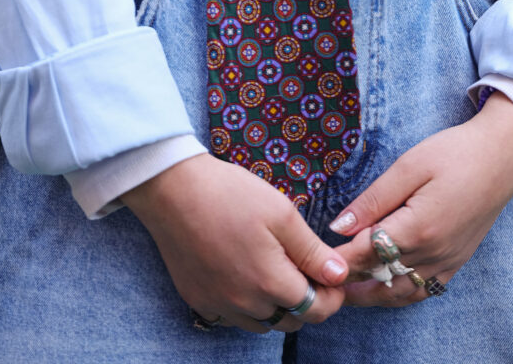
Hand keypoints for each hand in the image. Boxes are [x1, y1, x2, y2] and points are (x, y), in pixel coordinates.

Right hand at [123, 153, 348, 332]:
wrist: (172, 189)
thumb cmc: (230, 194)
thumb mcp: (281, 213)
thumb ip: (311, 251)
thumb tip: (339, 276)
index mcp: (270, 283)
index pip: (316, 310)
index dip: (332, 296)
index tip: (333, 277)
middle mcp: (244, 304)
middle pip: (290, 322)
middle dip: (306, 302)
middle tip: (305, 269)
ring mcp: (218, 305)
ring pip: (262, 323)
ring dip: (276, 306)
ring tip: (274, 269)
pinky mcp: (198, 300)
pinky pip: (231, 317)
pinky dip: (246, 306)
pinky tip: (243, 276)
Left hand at [329, 92, 512, 306]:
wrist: (502, 156)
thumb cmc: (454, 153)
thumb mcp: (409, 166)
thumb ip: (373, 200)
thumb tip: (338, 227)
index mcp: (419, 228)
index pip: (367, 254)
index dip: (339, 259)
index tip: (314, 260)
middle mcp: (434, 253)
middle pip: (382, 281)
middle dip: (351, 284)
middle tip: (323, 283)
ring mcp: (448, 261)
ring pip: (402, 294)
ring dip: (373, 296)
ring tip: (346, 291)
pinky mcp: (457, 261)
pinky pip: (424, 290)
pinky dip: (400, 294)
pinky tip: (385, 286)